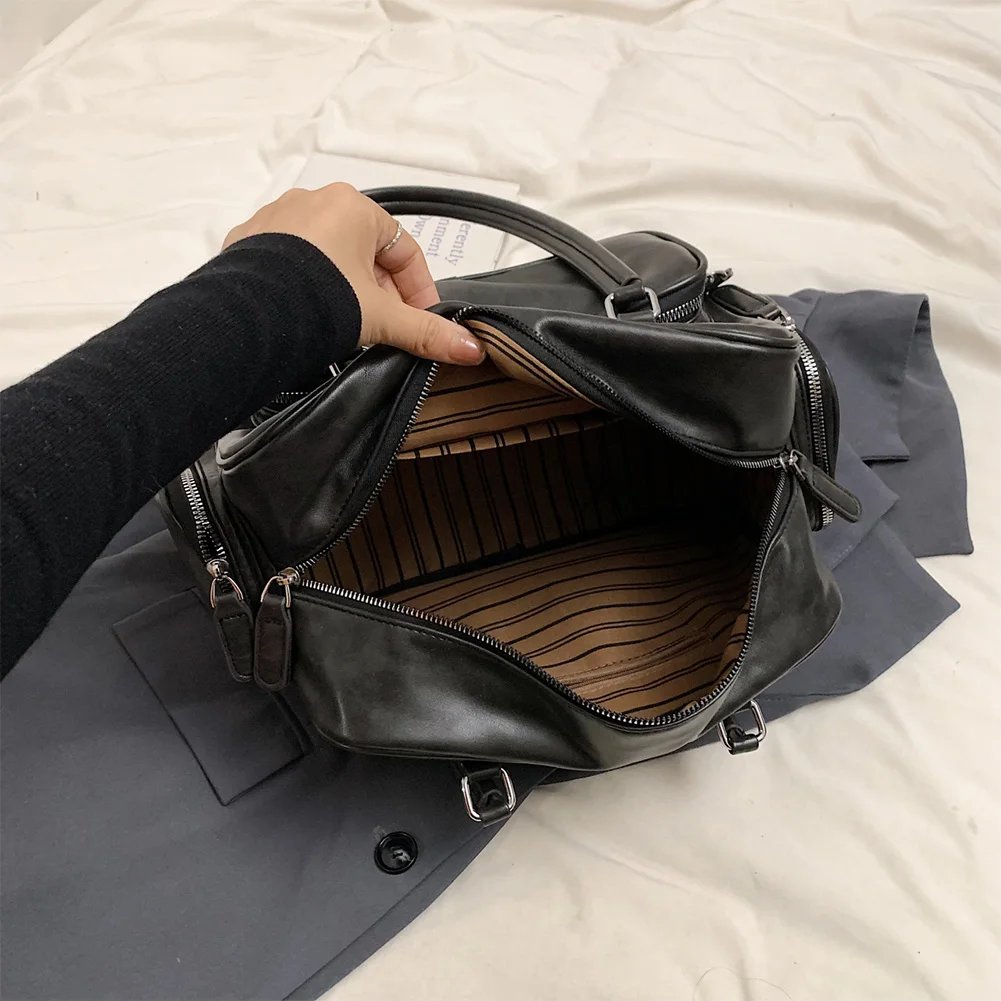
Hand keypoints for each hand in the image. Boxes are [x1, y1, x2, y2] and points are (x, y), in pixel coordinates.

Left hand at [223, 184, 484, 364]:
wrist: (249, 318)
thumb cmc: (318, 301)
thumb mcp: (381, 318)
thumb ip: (426, 332)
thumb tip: (470, 348)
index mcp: (353, 206)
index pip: (404, 249)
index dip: (419, 290)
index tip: (422, 320)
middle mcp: (313, 201)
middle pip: (365, 253)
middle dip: (380, 293)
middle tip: (385, 331)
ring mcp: (275, 220)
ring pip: (326, 257)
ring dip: (344, 289)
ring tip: (346, 329)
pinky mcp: (246, 242)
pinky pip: (288, 262)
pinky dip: (304, 286)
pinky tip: (307, 317)